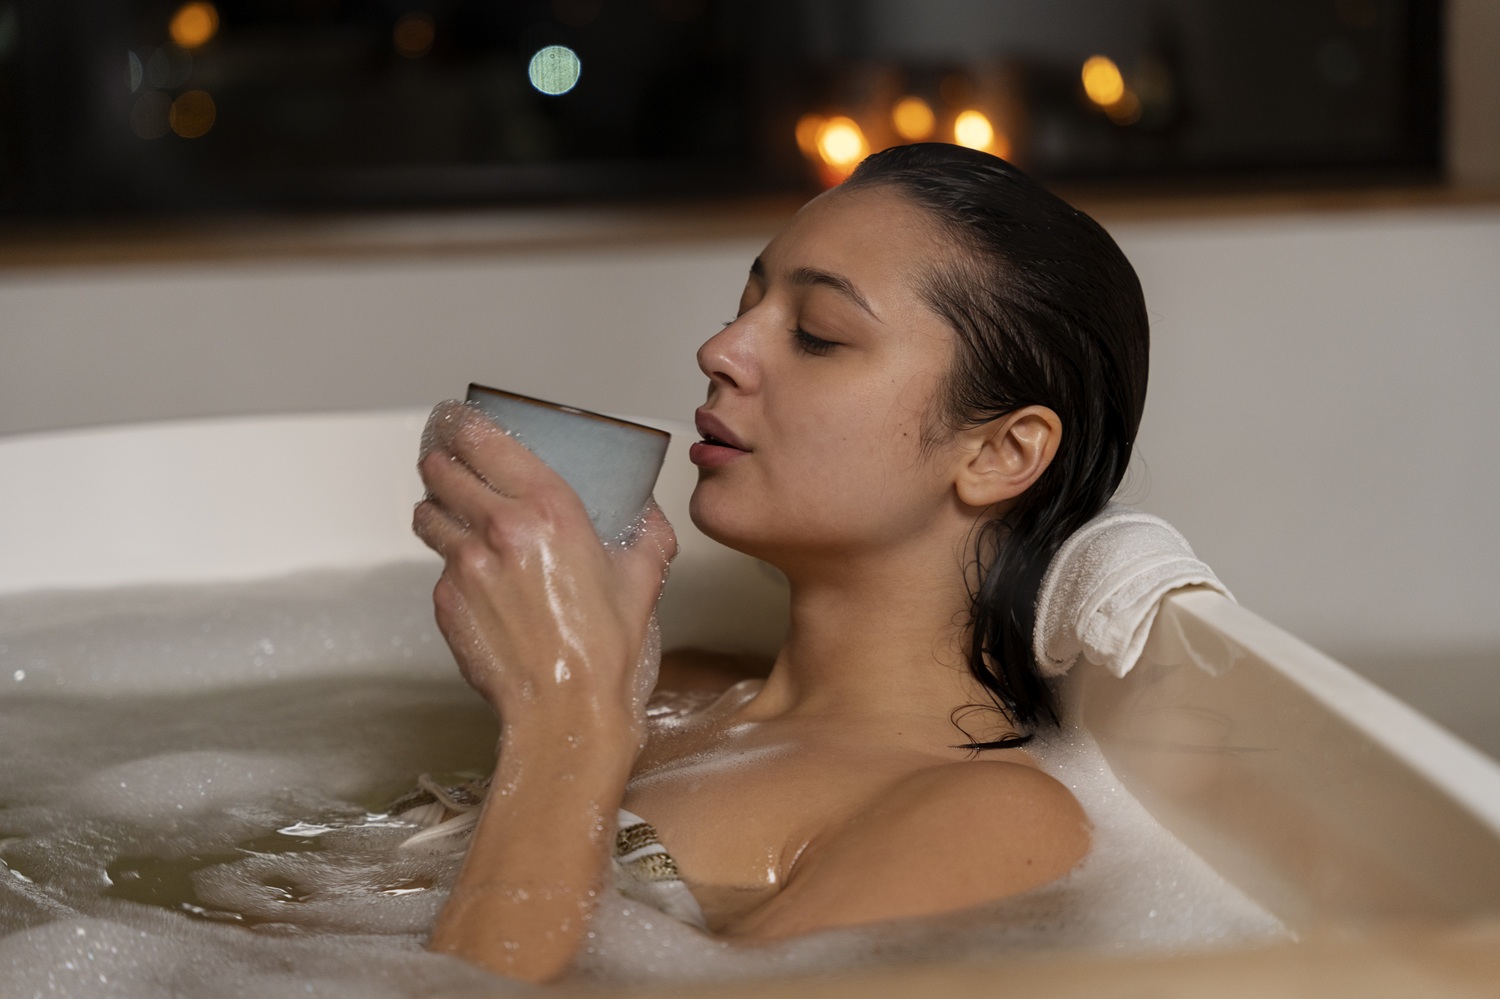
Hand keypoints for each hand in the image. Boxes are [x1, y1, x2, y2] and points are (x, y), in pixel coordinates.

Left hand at [412, 402, 675, 735]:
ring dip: (437, 506)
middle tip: (446, 458)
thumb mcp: (642, 578)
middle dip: (441, 459)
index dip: (462, 421)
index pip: (484, 439)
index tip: (457, 416)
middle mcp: (499, 527)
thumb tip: (647, 516)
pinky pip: (439, 567)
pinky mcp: (446, 601)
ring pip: (427, 513)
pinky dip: (452, 564)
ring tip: (449, 510)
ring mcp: (465, 565)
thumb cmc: (606, 649)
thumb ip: (646, 535)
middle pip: (441, 468)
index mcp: (549, 509)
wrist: (566, 708)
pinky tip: (476, 578)